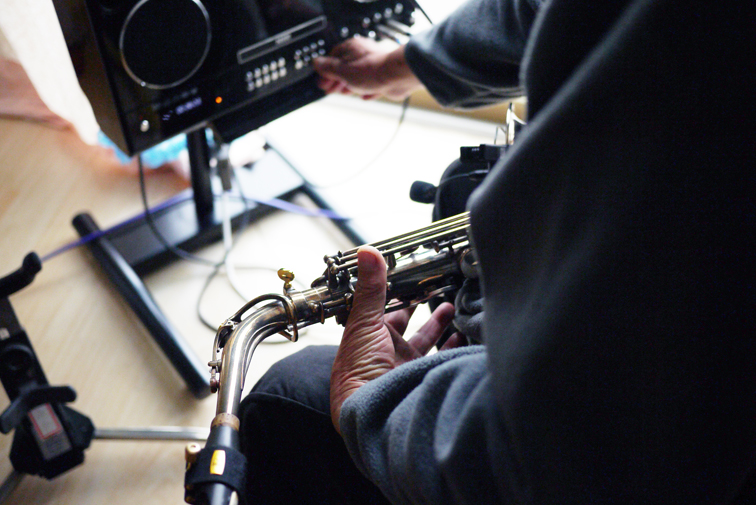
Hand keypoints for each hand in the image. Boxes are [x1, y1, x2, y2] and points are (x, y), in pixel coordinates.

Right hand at [313, 38, 422, 100]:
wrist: (398, 76)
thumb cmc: (372, 71)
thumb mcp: (343, 71)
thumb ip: (329, 68)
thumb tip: (317, 63)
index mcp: (351, 48)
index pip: (332, 57)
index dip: (326, 71)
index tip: (322, 82)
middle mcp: (363, 54)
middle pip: (345, 66)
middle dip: (337, 79)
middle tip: (331, 89)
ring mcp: (375, 65)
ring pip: (358, 75)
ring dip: (350, 85)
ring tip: (345, 92)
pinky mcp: (384, 76)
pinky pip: (373, 83)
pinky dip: (367, 90)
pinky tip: (364, 96)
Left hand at [330, 246, 463, 432]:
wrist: (372, 413)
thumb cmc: (358, 373)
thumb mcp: (365, 322)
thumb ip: (371, 289)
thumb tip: (367, 253)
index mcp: (367, 338)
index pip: (384, 310)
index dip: (397, 293)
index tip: (412, 275)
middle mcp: (386, 353)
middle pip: (408, 325)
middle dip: (422, 307)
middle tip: (437, 288)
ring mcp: (406, 367)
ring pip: (426, 341)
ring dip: (440, 325)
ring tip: (454, 307)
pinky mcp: (423, 377)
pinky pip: (442, 359)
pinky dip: (454, 347)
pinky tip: (464, 336)